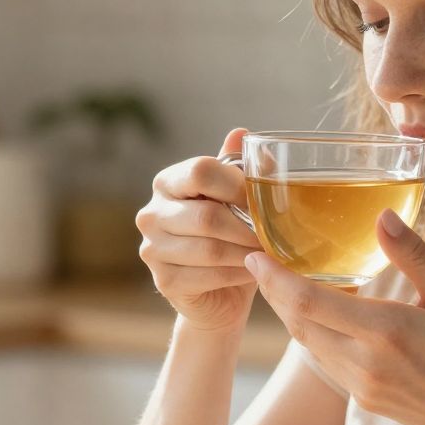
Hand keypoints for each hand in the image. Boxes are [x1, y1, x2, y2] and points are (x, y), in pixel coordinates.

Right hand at [138, 128, 262, 332]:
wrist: (217, 291)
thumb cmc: (229, 236)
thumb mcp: (234, 199)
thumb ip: (237, 167)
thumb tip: (242, 133)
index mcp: (167, 182)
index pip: (200, 171)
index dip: (237, 185)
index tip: (262, 199)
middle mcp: (151, 214)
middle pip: (207, 216)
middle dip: (247, 227)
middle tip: (273, 234)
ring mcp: (152, 249)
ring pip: (210, 249)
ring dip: (246, 252)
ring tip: (268, 253)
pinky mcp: (164, 281)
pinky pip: (209, 275)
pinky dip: (238, 273)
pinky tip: (253, 271)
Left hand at [246, 209, 424, 424]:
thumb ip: (414, 257)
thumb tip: (381, 216)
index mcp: (387, 332)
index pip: (310, 303)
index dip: (274, 279)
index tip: (253, 254)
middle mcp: (366, 364)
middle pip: (298, 324)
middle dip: (273, 292)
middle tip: (258, 260)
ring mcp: (362, 387)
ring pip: (309, 344)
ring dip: (291, 314)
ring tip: (281, 281)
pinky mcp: (365, 400)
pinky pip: (327, 360)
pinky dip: (315, 333)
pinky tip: (321, 313)